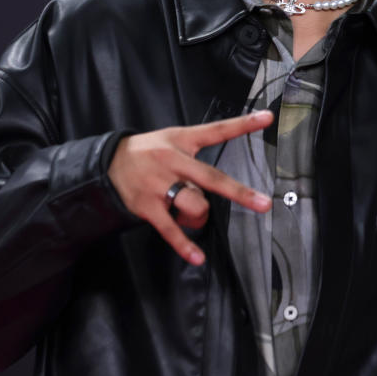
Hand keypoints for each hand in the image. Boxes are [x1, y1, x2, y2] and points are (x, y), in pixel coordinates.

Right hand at [107, 111, 273, 264]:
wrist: (109, 162)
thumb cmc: (150, 151)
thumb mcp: (173, 138)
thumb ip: (197, 152)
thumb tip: (219, 183)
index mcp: (183, 141)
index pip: (217, 130)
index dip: (242, 124)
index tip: (267, 118)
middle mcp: (174, 161)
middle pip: (212, 178)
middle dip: (239, 193)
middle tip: (263, 204)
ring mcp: (160, 185)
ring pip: (196, 206)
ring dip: (200, 215)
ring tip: (186, 209)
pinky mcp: (148, 206)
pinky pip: (170, 230)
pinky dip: (184, 245)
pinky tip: (197, 257)